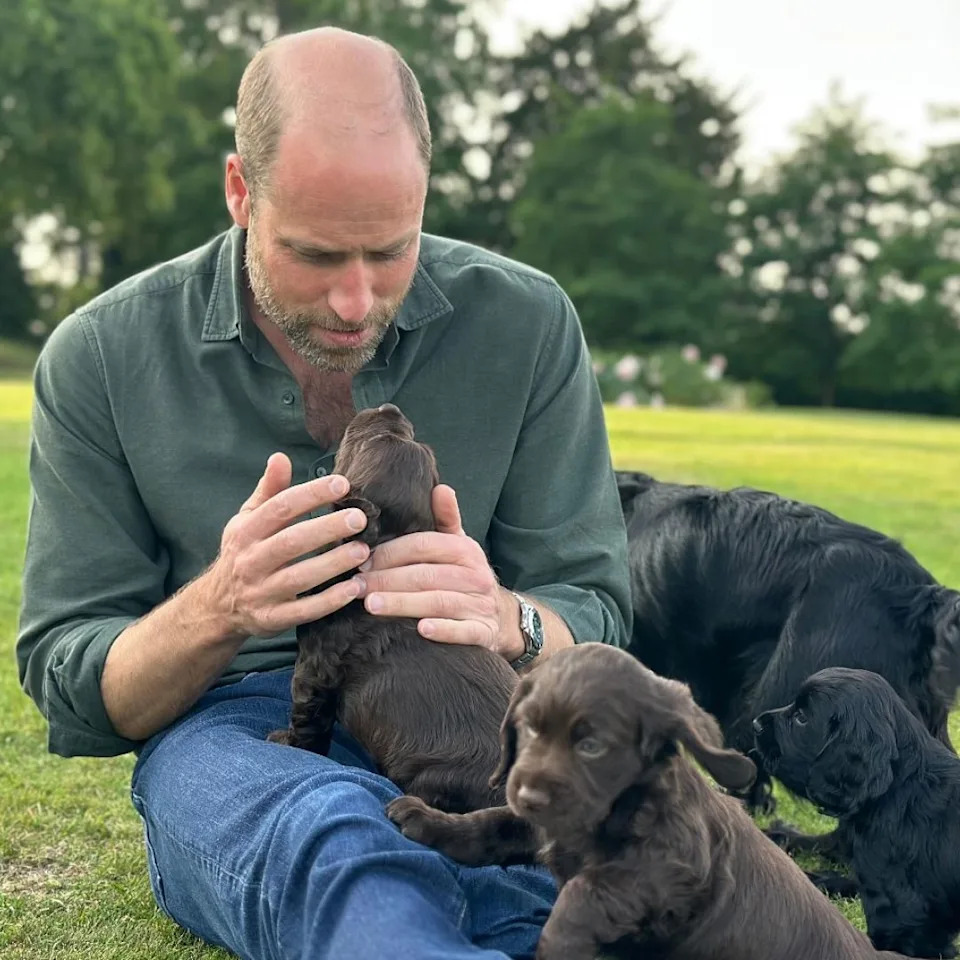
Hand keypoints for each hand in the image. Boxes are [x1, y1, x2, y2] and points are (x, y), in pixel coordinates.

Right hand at [201, 453, 369, 638]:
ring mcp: (260, 592)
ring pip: (299, 577)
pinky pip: (303, 611)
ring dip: (333, 564)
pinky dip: (329, 601)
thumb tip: (280, 456)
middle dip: (327, 528)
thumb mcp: (247, 520)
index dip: (311, 494)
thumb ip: (268, 491)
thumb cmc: (243, 553)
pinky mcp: (272, 619)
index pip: (280, 508)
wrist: (217, 607)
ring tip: (364, 551)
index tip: (342, 484)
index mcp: (246, 531)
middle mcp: (250, 561)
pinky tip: (355, 588)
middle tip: (360, 518)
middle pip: (291, 542)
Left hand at [353, 484, 523, 658]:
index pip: (423, 546)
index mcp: (466, 550)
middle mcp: (476, 576)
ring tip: (372, 605)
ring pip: (439, 602)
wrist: (500, 618)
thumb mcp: (458, 546)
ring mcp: (481, 605)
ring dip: (404, 603)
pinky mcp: (483, 633)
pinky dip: (444, 630)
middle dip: (387, 580)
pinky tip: (421, 630)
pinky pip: (463, 631)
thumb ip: (446, 519)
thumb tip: (441, 487)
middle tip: (356, 586)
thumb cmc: (464, 578)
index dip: (391, 553)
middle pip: (426, 575)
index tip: (362, 561)